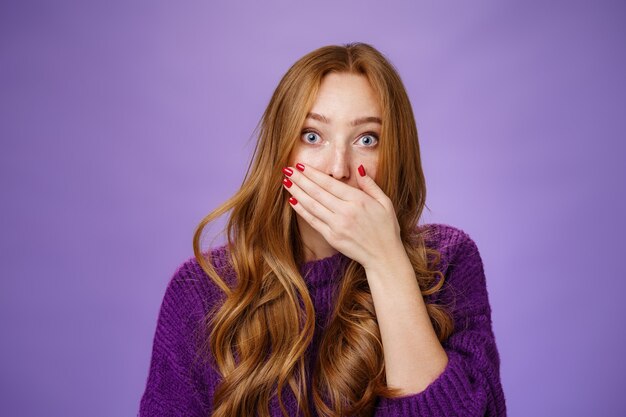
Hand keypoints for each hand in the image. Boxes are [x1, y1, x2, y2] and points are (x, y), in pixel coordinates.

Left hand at [281, 162, 403, 270]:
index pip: (330, 183)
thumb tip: (358, 169)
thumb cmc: (387, 228)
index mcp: (358, 200)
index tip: (301, 166)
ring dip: (297, 192)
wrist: (384, 256)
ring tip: (286, 182)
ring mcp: (337, 225)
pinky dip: (301, 210)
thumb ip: (370, 185)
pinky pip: (313, 221)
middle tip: (287, 169)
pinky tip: (292, 201)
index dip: (313, 174)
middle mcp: (345, 212)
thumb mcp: (385, 202)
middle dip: (300, 179)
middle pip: (317, 192)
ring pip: (312, 205)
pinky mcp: (332, 237)